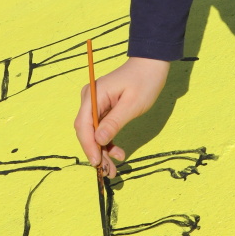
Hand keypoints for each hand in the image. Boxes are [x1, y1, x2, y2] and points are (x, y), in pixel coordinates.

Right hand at [74, 57, 169, 177]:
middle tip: (109, 171)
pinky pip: (100, 128)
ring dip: (102, 150)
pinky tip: (116, 153)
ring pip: (93, 132)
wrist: (151, 63)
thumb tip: (98, 140)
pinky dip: (107, 142)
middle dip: (96, 152)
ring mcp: (95, 103)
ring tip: (113, 168)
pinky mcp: (103, 107)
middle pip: (86, 131)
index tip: (97, 162)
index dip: (89, 146)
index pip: (83, 124)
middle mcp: (90, 99)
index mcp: (94, 94)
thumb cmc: (144, 80)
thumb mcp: (132, 104)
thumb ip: (114, 122)